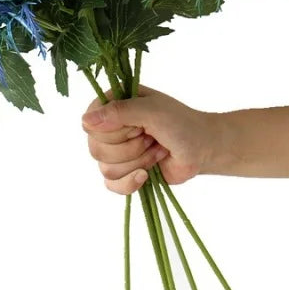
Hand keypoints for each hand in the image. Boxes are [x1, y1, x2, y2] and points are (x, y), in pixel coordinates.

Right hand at [81, 83, 216, 194]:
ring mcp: (116, 151)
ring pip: (105, 168)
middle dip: (130, 148)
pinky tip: (146, 176)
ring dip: (137, 162)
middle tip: (151, 137)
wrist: (203, 149)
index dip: (114, 131)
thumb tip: (85, 120)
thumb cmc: (181, 123)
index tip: (138, 126)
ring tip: (156, 151)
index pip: (90, 124)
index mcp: (113, 105)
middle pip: (96, 149)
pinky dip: (130, 183)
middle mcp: (110, 127)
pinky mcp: (124, 172)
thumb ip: (119, 112)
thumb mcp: (151, 111)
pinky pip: (111, 185)